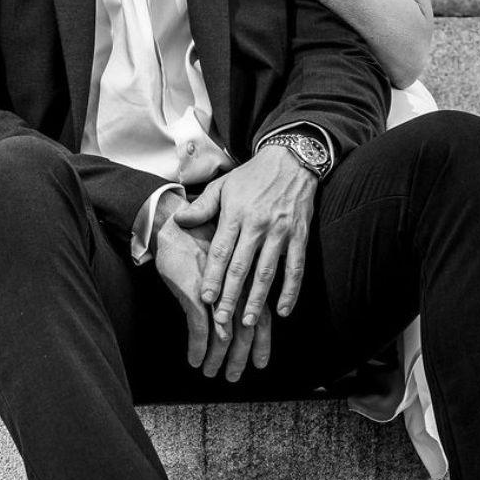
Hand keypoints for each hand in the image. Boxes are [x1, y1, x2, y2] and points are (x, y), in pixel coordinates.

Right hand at [152, 203, 272, 380]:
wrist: (176, 224)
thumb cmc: (201, 243)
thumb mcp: (224, 266)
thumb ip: (233, 290)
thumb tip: (239, 316)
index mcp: (246, 282)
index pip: (262, 318)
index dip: (262, 342)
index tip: (260, 363)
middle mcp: (235, 289)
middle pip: (246, 331)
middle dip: (241, 357)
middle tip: (235, 377)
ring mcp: (215, 292)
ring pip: (223, 335)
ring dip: (218, 358)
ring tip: (210, 373)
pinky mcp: (194, 293)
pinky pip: (199, 328)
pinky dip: (198, 347)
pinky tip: (194, 361)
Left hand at [177, 146, 316, 337]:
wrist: (291, 158)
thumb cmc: (253, 175)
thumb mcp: (224, 185)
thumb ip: (202, 206)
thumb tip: (179, 220)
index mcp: (236, 213)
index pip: (221, 251)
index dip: (213, 276)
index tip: (205, 298)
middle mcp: (258, 224)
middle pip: (242, 266)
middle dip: (231, 295)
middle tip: (222, 320)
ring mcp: (281, 231)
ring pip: (268, 271)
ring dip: (257, 298)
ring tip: (247, 321)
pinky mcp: (300, 234)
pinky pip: (296, 267)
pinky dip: (291, 290)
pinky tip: (282, 310)